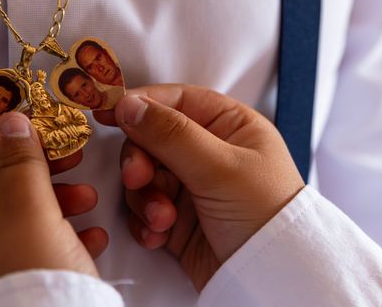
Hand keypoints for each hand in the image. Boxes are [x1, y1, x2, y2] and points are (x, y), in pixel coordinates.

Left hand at [0, 112, 107, 305]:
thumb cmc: (33, 275)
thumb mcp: (28, 210)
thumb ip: (20, 162)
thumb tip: (10, 118)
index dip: (8, 141)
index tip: (42, 124)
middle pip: (3, 190)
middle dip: (43, 172)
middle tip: (73, 154)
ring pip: (27, 216)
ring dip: (61, 201)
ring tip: (90, 198)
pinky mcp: (22, 281)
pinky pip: (42, 246)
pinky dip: (67, 234)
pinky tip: (94, 233)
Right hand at [95, 84, 303, 290]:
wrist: (273, 281)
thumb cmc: (264, 215)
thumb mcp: (219, 167)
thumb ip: (171, 134)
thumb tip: (129, 104)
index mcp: (228, 125)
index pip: (176, 101)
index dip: (141, 104)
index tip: (108, 113)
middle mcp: (208, 151)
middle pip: (151, 139)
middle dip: (140, 161)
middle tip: (138, 178)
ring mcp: (191, 185)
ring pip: (144, 176)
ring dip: (145, 198)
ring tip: (163, 220)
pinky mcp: (179, 218)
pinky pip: (144, 209)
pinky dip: (145, 221)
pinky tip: (159, 234)